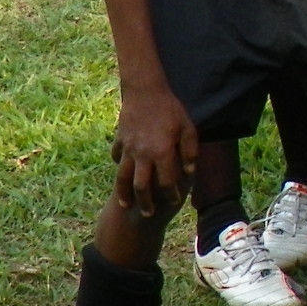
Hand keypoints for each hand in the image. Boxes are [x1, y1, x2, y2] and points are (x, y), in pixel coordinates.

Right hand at [110, 81, 196, 216]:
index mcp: (162, 152)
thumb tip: (190, 172)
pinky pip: (116, 158)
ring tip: (126, 205)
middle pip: (141, 186)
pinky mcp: (119, 141)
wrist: (145, 91)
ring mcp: (128, 149)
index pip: (166, 181)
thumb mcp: (188, 129)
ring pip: (122, 177)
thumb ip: (189, 152)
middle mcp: (143, 154)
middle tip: (148, 214)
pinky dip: (118, 167)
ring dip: (124, 193)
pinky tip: (121, 174)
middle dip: (145, 202)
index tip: (174, 201)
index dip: (171, 194)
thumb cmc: (171, 109)